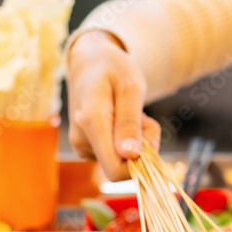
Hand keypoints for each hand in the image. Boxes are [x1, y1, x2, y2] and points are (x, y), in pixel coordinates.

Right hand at [66, 30, 159, 180]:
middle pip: (123, 165)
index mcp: (91, 124)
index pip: (115, 170)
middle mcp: (82, 139)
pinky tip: (123, 117)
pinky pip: (115, 153)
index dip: (140, 163)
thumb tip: (130, 155)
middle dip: (142, 146)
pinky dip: (128, 138)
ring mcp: (82, 143)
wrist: (90, 60)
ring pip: (121, 159)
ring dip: (137, 140)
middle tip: (143, 117)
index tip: (149, 136)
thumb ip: (130, 123)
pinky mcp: (87, 145)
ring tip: (132, 112)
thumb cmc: (113, 69)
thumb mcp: (131, 89)